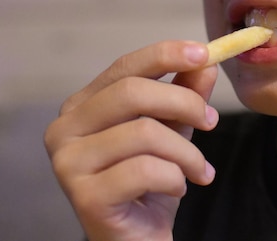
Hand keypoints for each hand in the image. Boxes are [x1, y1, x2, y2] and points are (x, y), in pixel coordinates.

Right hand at [44, 41, 218, 240]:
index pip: (125, 67)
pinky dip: (175, 178)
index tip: (205, 54)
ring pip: (145, 133)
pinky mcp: (84, 195)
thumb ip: (184, 95)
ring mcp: (69, 162)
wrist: (136, 240)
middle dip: (185, 103)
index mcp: (83, 106)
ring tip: (199, 170)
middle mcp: (65, 128)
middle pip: (133, 93)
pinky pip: (146, 170)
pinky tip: (178, 188)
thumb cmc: (149, 184)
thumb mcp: (172, 131)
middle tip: (211, 122)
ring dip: (187, 152)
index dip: (165, 55)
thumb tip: (205, 64)